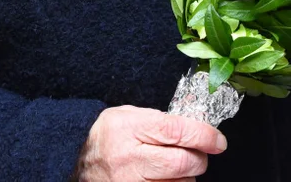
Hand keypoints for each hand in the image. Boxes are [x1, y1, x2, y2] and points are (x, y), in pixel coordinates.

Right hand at [75, 106, 226, 180]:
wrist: (73, 157)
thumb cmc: (106, 134)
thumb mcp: (129, 114)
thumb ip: (161, 119)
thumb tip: (198, 125)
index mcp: (131, 127)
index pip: (178, 131)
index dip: (204, 135)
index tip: (218, 140)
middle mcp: (131, 158)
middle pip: (184, 162)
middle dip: (200, 158)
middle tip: (199, 153)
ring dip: (188, 176)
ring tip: (177, 167)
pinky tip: (168, 179)